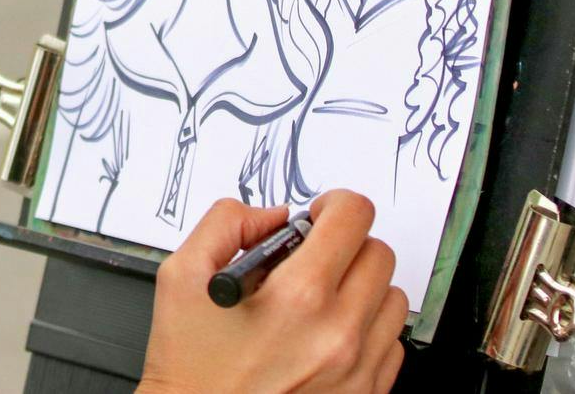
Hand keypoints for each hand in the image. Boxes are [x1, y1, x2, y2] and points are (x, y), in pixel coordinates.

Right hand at [138, 193, 407, 393]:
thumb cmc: (190, 367)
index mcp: (298, 297)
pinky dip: (366, 328)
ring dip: (361, 286)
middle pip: (379, 253)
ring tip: (320, 300)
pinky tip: (326, 333)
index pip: (354, 216)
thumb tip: (272, 216)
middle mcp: (338, 334)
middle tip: (312, 258)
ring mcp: (358, 370)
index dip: (333, 204)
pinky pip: (392, 342)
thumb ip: (226, 223)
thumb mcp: (182, 277)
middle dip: (345, 244)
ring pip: (392, 297)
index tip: (318, 216)